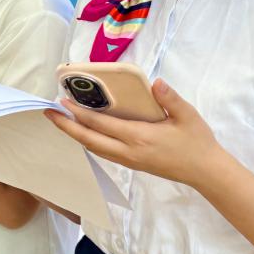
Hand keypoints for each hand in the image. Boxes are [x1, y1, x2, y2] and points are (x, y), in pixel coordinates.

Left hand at [44, 79, 226, 188]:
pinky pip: (102, 152)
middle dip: (66, 126)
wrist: (205, 172)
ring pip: (93, 148)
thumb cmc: (197, 141)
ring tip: (61, 120)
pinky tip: (84, 132)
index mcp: (138, 137)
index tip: (62, 101)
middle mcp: (127, 151)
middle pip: (88, 139)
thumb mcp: (188, 116)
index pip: (100, 124)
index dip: (79, 113)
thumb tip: (155, 82)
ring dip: (75, 134)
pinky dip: (88, 141)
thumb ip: (170, 98)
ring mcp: (128, 160)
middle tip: (48, 113)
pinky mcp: (131, 164)